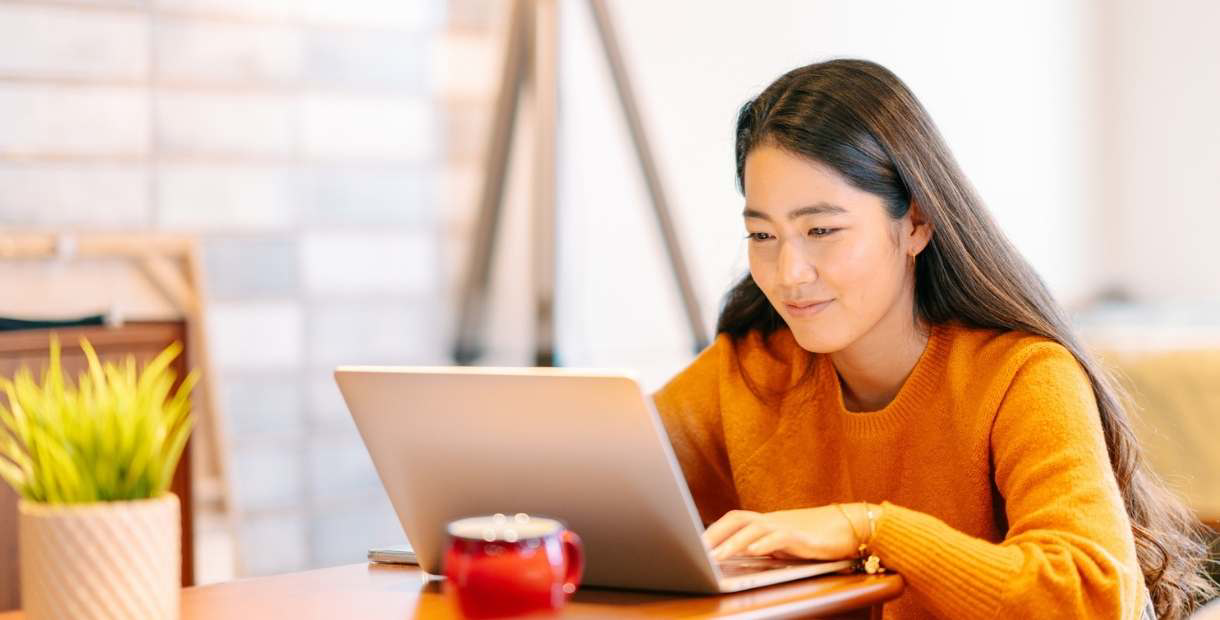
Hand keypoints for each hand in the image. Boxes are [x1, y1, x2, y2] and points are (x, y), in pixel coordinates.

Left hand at [702, 504, 868, 561]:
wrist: (850, 528)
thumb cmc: (815, 538)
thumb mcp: (784, 545)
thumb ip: (763, 548)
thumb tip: (738, 558)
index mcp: (765, 522)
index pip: (733, 520)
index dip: (713, 530)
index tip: (693, 544)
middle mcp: (772, 520)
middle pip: (736, 519)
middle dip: (715, 534)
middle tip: (697, 550)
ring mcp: (786, 526)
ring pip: (754, 529)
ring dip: (733, 542)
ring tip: (716, 556)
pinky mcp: (802, 537)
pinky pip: (780, 537)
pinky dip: (764, 544)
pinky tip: (752, 552)